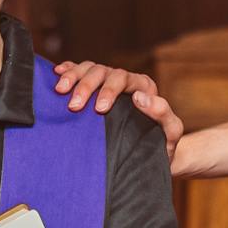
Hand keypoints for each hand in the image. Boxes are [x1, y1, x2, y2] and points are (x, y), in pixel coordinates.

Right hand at [53, 60, 183, 156]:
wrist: (150, 159)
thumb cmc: (161, 146)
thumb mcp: (171, 133)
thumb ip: (163, 114)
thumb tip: (140, 97)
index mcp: (143, 87)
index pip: (123, 78)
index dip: (109, 89)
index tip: (99, 109)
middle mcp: (124, 81)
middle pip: (102, 71)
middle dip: (86, 86)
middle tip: (74, 107)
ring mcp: (107, 84)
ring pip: (88, 68)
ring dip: (72, 76)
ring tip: (60, 90)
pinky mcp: (93, 91)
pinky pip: (79, 71)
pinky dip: (68, 70)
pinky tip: (57, 74)